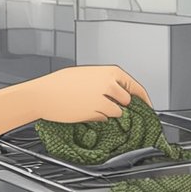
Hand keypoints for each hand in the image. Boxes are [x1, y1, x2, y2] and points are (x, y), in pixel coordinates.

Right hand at [25, 65, 151, 123]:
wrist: (43, 94)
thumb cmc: (60, 83)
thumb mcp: (87, 74)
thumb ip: (105, 81)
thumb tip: (118, 92)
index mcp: (110, 72)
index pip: (135, 86)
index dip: (143, 98)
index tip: (147, 106)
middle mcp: (110, 85)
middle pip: (127, 101)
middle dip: (120, 105)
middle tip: (106, 104)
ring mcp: (104, 101)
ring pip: (117, 112)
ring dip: (109, 112)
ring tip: (90, 105)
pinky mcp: (96, 114)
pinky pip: (105, 119)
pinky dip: (99, 118)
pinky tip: (86, 111)